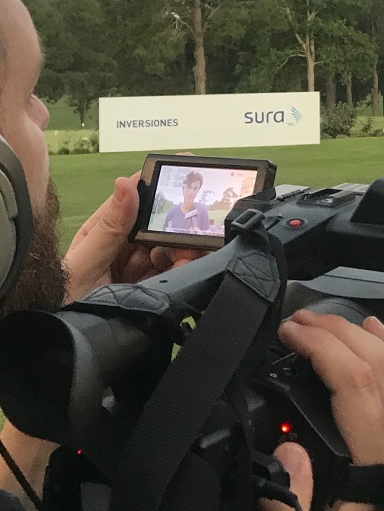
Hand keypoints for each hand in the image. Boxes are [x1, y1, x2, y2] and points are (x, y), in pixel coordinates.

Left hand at [63, 172, 203, 301]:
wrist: (73, 337)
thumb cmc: (65, 296)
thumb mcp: (87, 259)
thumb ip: (111, 224)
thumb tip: (126, 183)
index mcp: (105, 230)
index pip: (132, 200)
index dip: (154, 185)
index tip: (179, 174)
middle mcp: (124, 246)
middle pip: (156, 227)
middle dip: (174, 225)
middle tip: (191, 225)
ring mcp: (138, 267)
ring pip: (168, 249)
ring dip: (181, 249)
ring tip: (189, 252)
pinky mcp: (149, 287)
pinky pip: (171, 273)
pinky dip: (182, 270)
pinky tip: (186, 268)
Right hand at [256, 311, 383, 510]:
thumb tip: (286, 447)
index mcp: (377, 470)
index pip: (359, 387)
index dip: (325, 350)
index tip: (289, 334)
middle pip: (382, 368)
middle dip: (339, 333)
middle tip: (297, 320)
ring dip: (365, 336)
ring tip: (326, 318)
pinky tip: (374, 333)